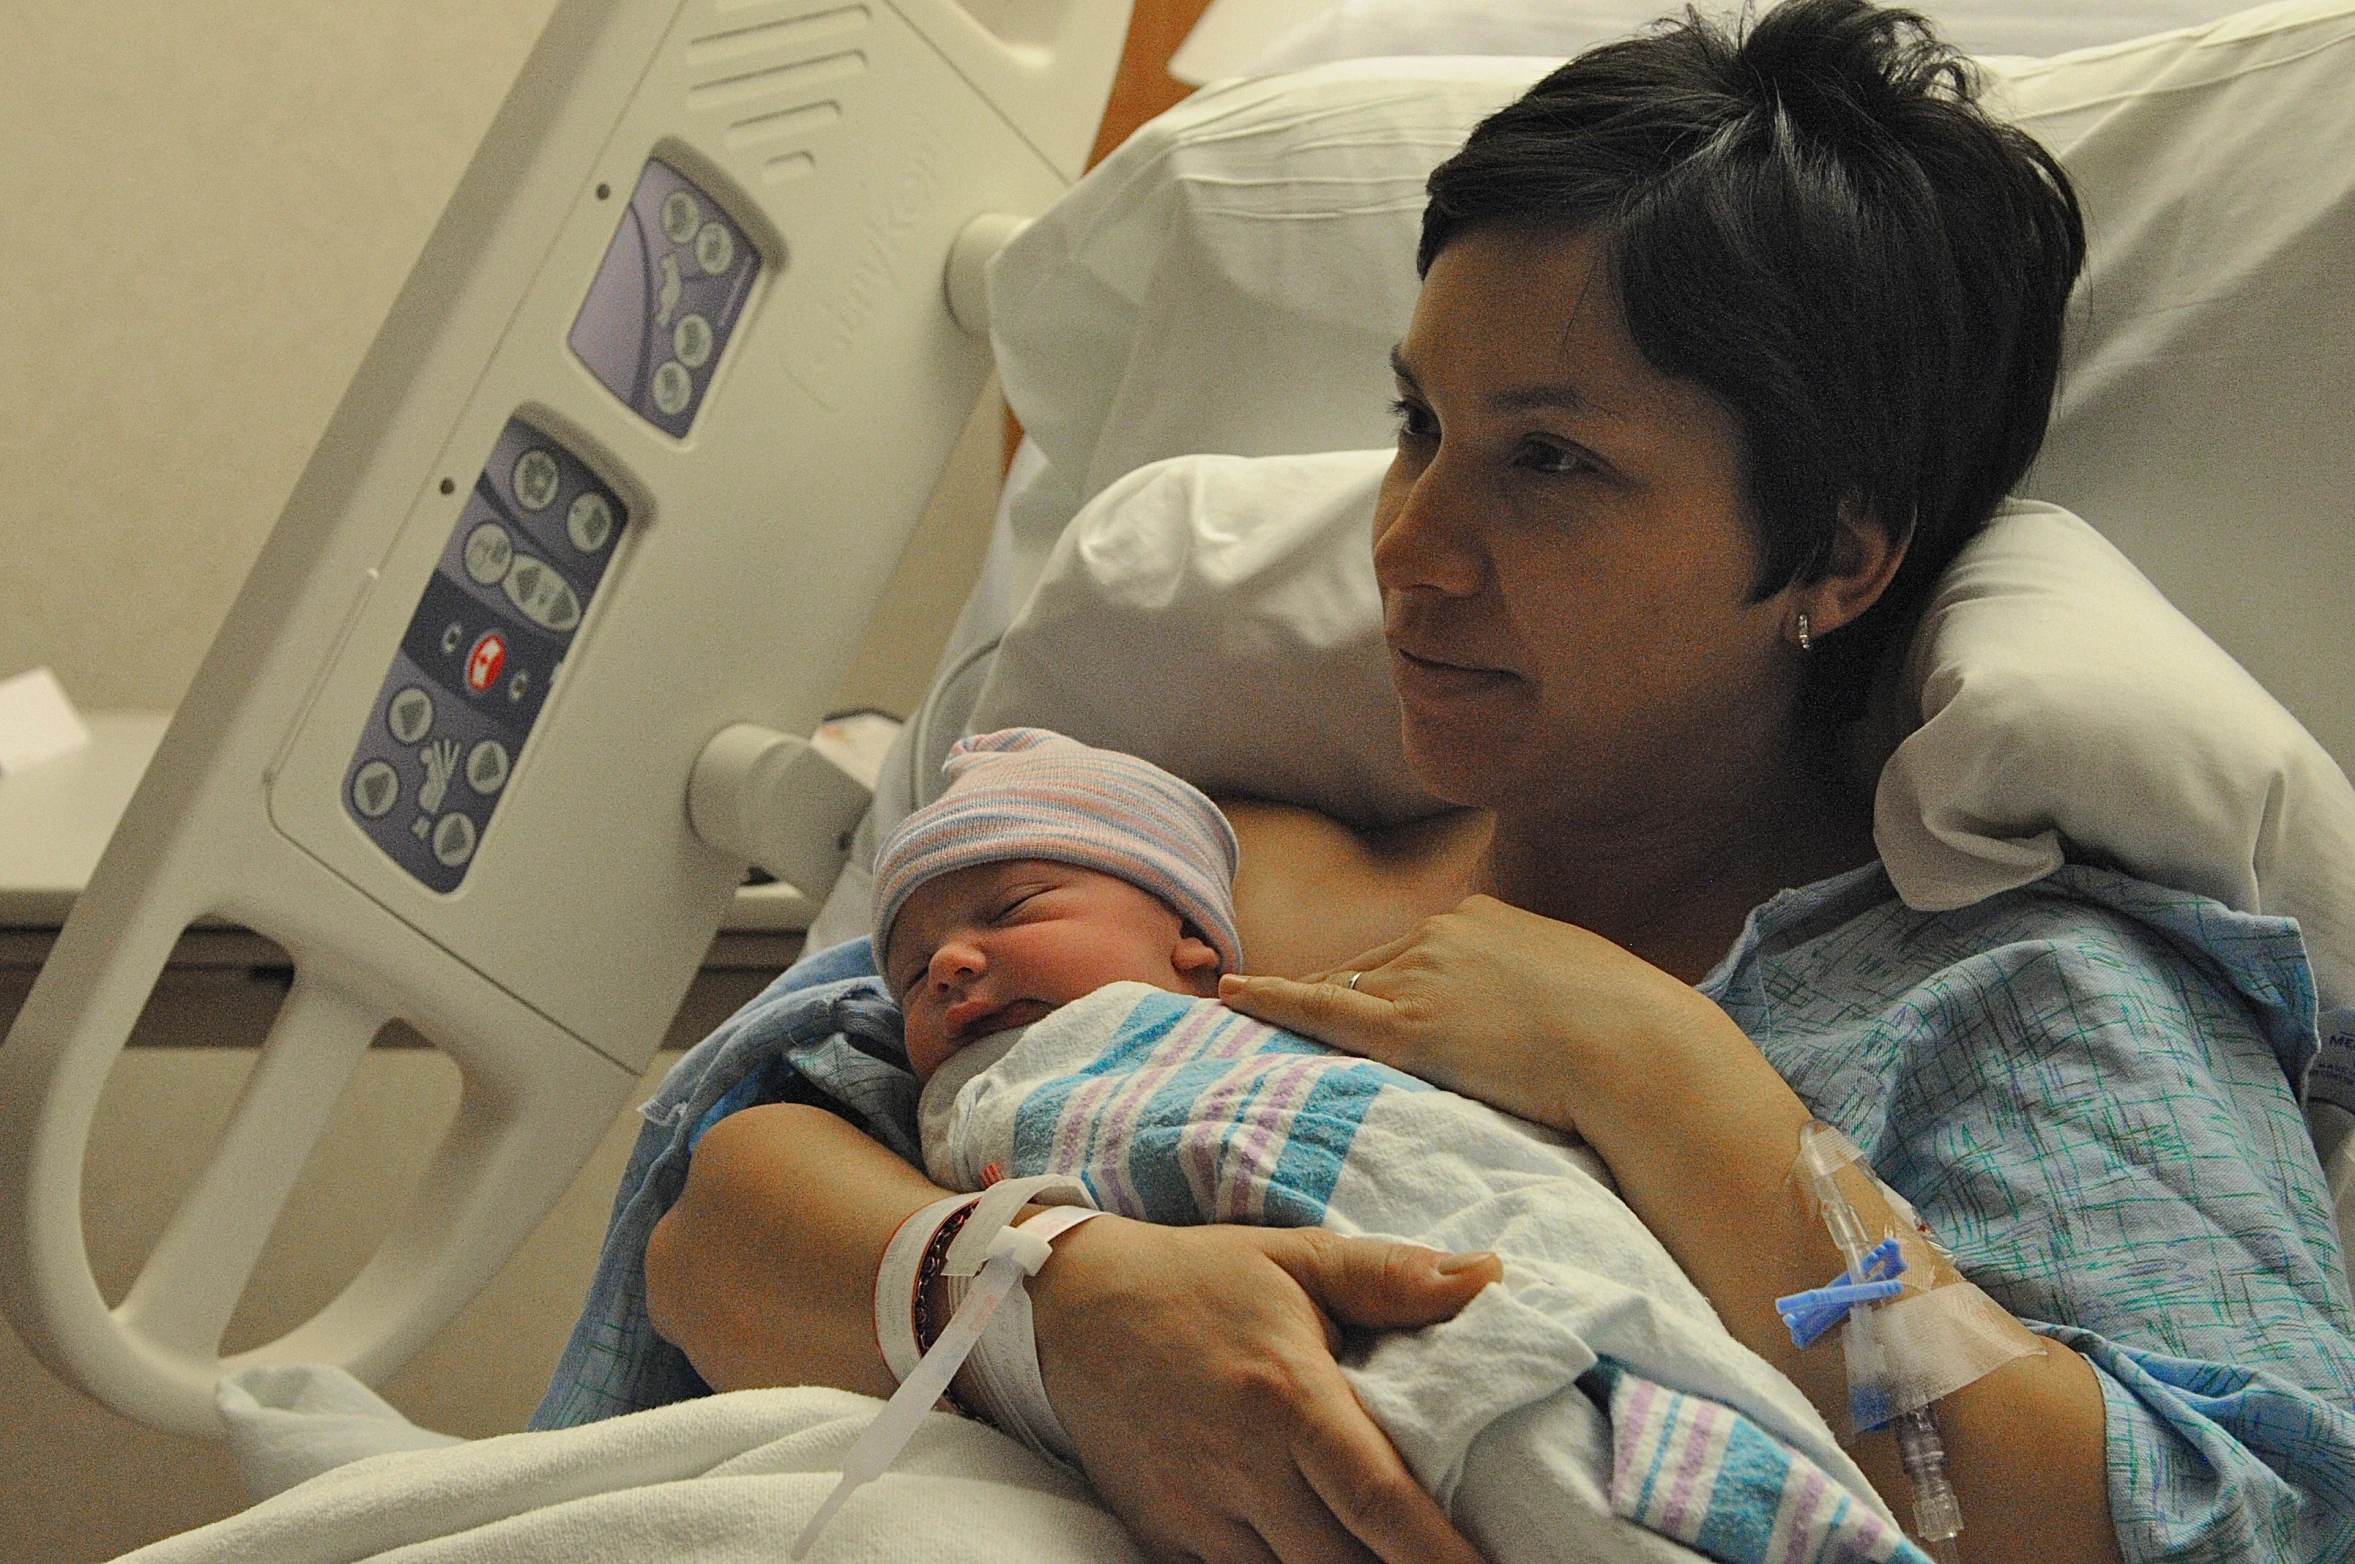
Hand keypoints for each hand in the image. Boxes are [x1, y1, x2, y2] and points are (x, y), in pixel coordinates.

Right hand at [1027, 1215, 1500, 1563]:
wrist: (1069, 1308)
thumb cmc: (1197, 1279)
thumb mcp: (1295, 1258)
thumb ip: (1392, 1275)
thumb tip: (1490, 1276)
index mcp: (1286, 1396)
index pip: (1380, 1499)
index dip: (1440, 1555)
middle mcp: (1241, 1467)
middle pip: (1343, 1563)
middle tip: (1445, 1555)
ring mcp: (1198, 1514)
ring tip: (1375, 1546)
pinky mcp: (1164, 1539)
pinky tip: (1307, 1542)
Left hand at [1217, 894, 1744, 1142]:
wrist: (1639, 1050)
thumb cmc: (1629, 1032)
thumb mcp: (1579, 984)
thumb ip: (1534, 986)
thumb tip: (1534, 1013)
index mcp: (1484, 919)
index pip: (1416, 954)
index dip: (1389, 984)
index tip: (1370, 1001)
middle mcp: (1444, 934)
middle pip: (1372, 971)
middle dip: (1344, 997)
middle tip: (1302, 1019)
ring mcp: (1424, 976)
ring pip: (1347, 992)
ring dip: (1308, 1009)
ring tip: (1258, 1015)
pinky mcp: (1412, 1027)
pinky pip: (1324, 1010)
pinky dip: (1273, 1000)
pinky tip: (1232, 997)